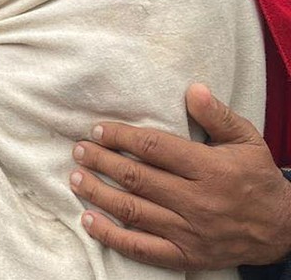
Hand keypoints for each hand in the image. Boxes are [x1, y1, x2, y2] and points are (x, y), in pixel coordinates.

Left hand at [70, 83, 290, 268]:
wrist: (283, 230)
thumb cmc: (257, 179)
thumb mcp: (247, 141)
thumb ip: (217, 115)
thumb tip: (192, 89)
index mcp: (210, 169)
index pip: (154, 148)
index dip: (121, 137)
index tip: (97, 130)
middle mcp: (197, 201)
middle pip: (136, 178)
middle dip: (101, 161)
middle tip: (78, 150)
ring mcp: (189, 231)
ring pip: (132, 210)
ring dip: (98, 193)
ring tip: (75, 178)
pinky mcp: (185, 256)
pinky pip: (141, 248)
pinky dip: (110, 236)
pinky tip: (88, 221)